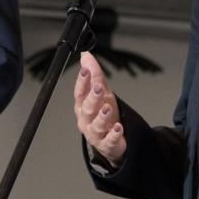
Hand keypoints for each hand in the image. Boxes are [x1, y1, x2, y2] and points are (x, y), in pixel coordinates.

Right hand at [74, 51, 126, 167]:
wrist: (111, 139)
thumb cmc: (104, 112)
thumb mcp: (102, 92)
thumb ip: (95, 74)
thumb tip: (86, 54)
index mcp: (82, 105)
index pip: (80, 92)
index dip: (82, 81)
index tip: (85, 70)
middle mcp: (86, 119)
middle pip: (87, 108)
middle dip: (92, 98)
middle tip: (98, 87)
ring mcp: (96, 133)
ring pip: (97, 125)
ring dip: (102, 116)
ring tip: (107, 108)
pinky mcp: (107, 144)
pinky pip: (109, 140)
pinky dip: (113, 135)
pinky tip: (118, 128)